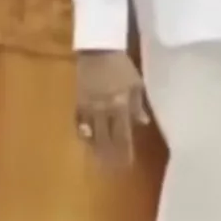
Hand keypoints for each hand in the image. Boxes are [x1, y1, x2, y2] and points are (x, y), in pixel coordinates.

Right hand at [74, 50, 148, 167]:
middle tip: (112, 171)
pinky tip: (85, 141)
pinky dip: (82, 134)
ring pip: (91, 134)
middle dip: (109, 156)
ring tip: (99, 162)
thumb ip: (138, 105)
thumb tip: (143, 123)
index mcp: (120, 105)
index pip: (123, 134)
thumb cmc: (122, 66)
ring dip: (95, 149)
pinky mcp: (77, 102)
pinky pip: (78, 123)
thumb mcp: (136, 83)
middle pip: (106, 138)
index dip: (124, 151)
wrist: (98, 50)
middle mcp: (103, 110)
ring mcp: (88, 107)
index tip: (126, 165)